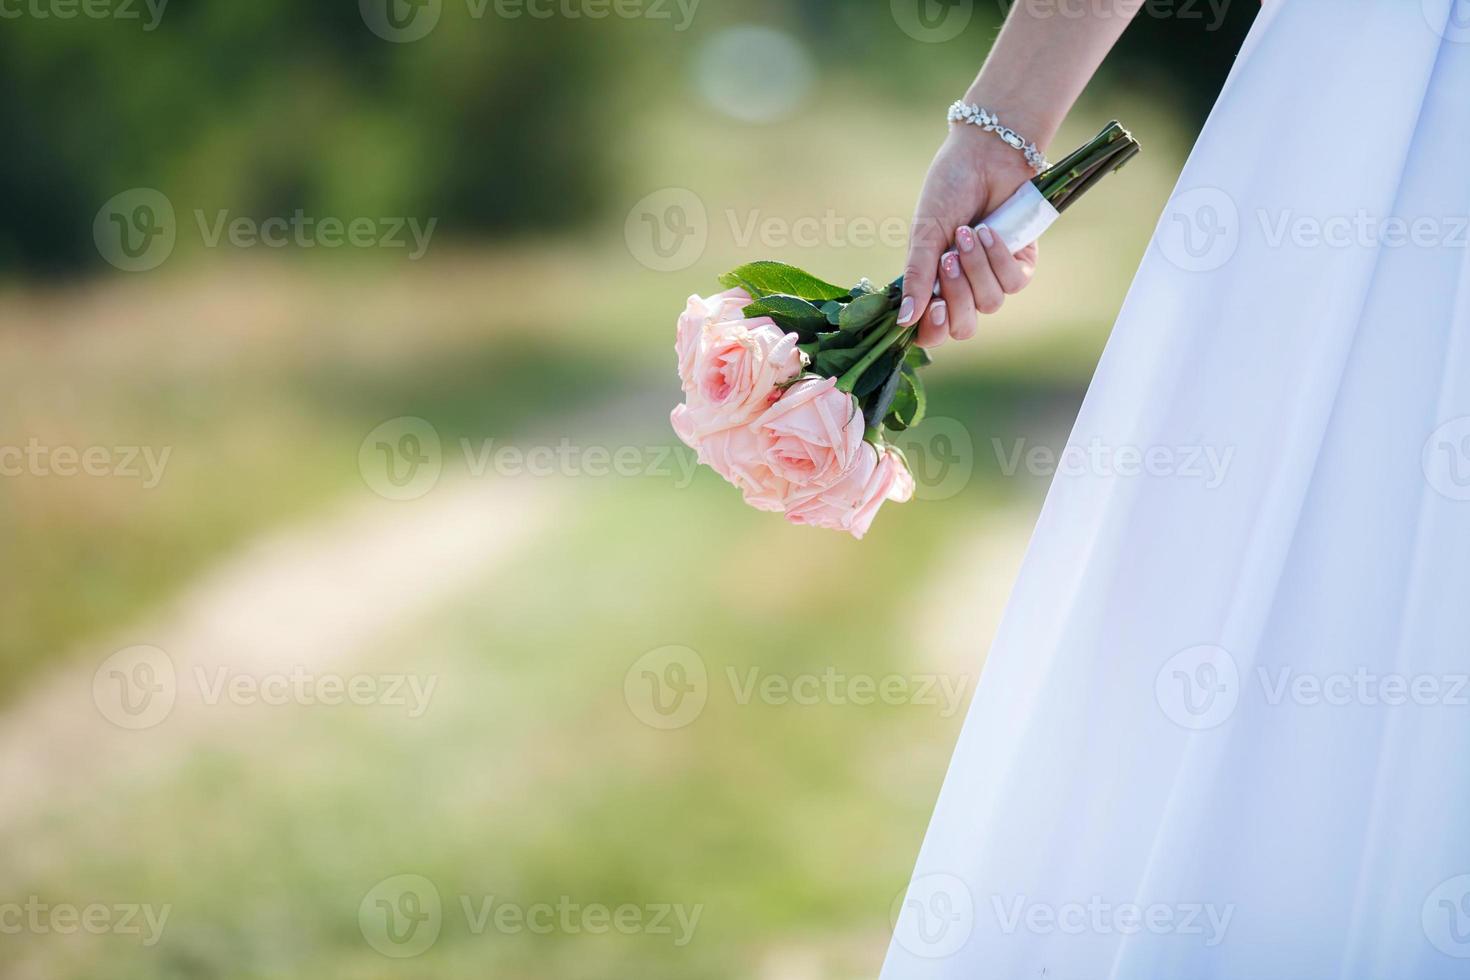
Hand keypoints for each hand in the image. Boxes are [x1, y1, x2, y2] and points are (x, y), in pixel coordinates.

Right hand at [898, 126, 1039, 346]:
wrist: (984, 156)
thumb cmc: (947, 191)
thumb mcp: (924, 235)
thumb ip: (916, 278)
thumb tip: (902, 321)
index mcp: (934, 286)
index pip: (933, 331)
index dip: (933, 330)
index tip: (932, 309)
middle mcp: (963, 288)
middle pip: (964, 327)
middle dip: (956, 298)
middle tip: (947, 261)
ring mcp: (992, 278)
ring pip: (989, 303)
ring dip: (976, 268)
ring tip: (967, 233)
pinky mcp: (1020, 264)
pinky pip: (1014, 282)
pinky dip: (999, 257)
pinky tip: (989, 231)